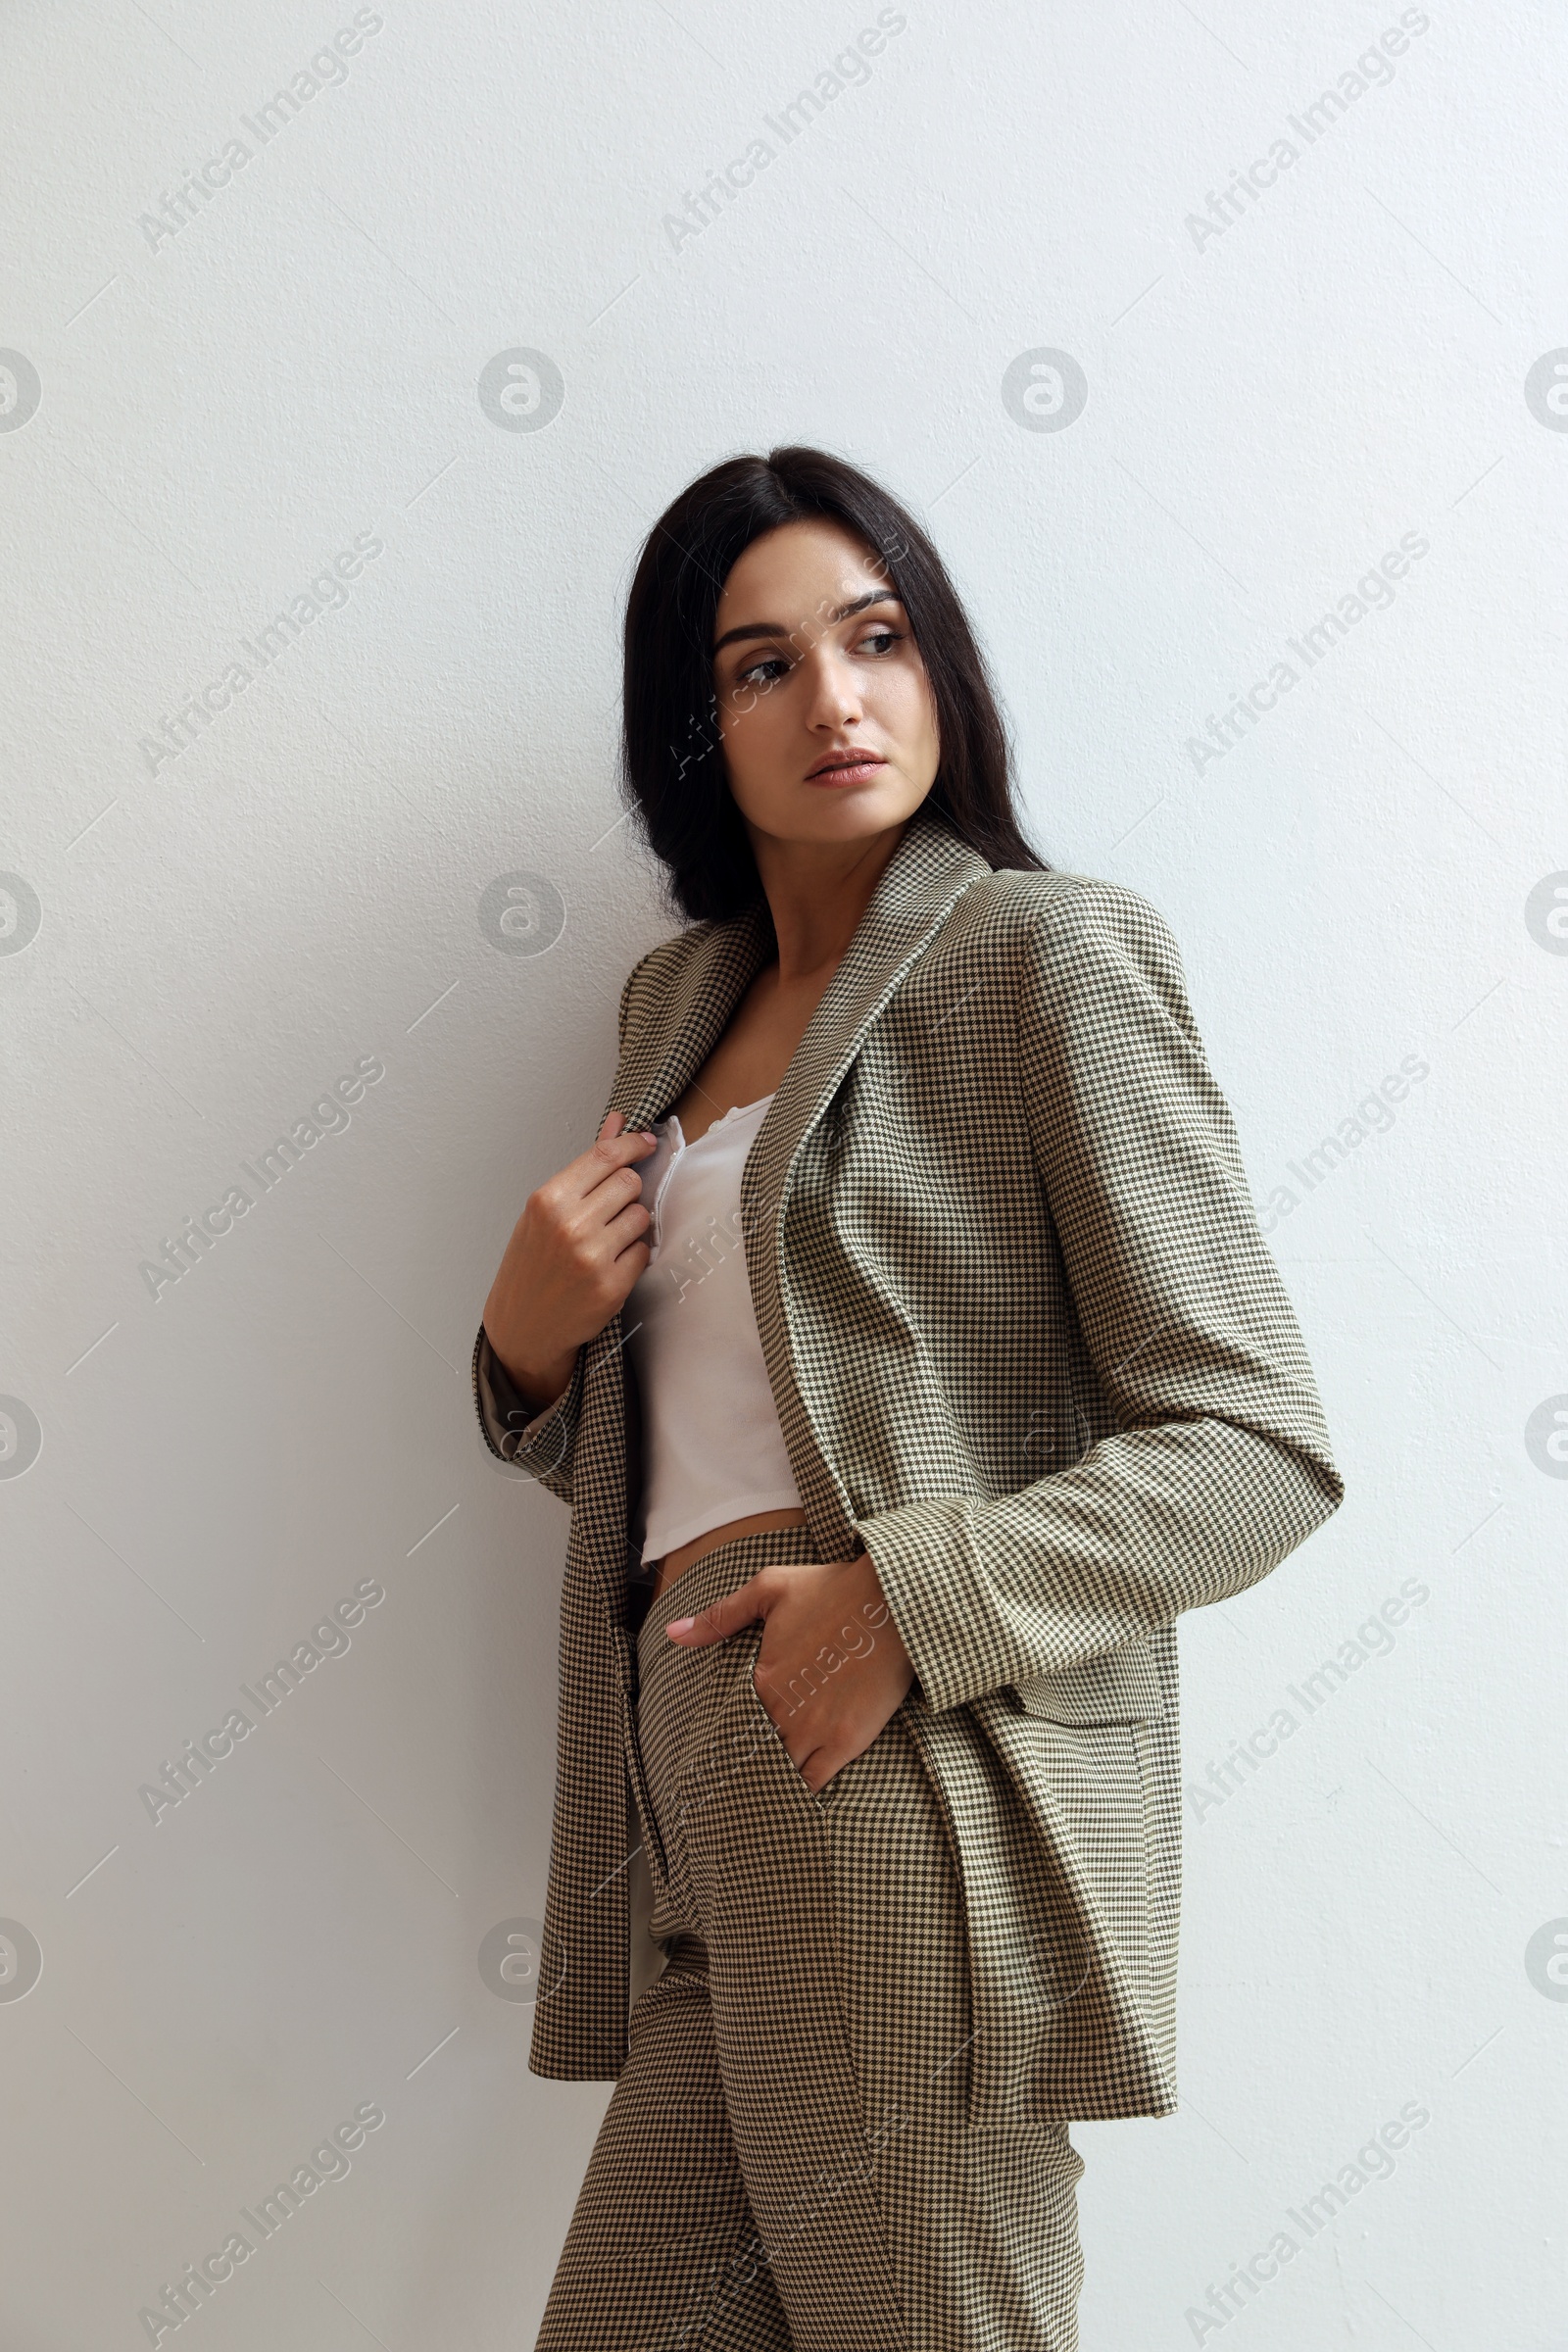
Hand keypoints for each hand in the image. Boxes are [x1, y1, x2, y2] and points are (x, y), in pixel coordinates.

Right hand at [482, 1109, 657, 1407]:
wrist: (523, 1324)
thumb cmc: (532, 1263)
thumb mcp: (547, 1209)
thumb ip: (586, 1166)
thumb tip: (616, 1122)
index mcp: (548, 1200)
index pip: (606, 1156)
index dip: (633, 1144)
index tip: (647, 1143)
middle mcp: (569, 1226)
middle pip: (629, 1183)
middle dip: (627, 1192)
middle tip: (610, 1209)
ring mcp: (592, 1257)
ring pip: (641, 1216)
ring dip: (632, 1225)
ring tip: (607, 1240)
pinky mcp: (612, 1286)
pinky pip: (644, 1251)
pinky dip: (634, 1255)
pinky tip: (610, 1264)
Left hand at [666, 1552, 914, 1792]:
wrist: (894, 1601)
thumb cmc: (834, 1589)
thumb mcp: (770, 1588)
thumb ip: (721, 1615)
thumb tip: (674, 1633)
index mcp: (762, 1679)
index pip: (733, 1722)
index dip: (729, 1735)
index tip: (717, 1750)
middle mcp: (783, 1710)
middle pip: (755, 1751)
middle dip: (748, 1761)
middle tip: (733, 1781)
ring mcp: (816, 1729)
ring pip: (782, 1772)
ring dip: (772, 1778)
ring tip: (762, 1792)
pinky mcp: (847, 1741)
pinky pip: (815, 1782)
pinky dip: (803, 1790)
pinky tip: (796, 1793)